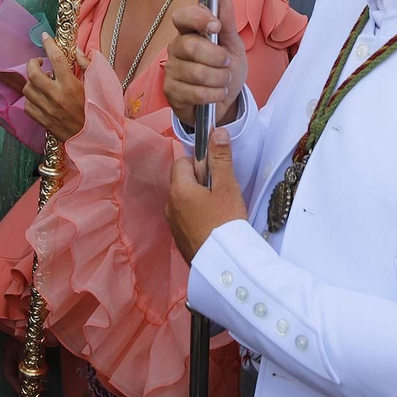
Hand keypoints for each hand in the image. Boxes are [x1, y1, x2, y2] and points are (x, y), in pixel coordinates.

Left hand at [22, 35, 88, 141]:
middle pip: (33, 73)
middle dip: (33, 63)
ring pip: (28, 89)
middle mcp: (57, 96)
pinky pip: (27, 105)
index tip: (45, 36)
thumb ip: (88, 65)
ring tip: (41, 81)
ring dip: (32, 81)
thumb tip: (77, 51)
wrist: (96, 138)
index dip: (49, 44)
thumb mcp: (98, 85)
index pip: (57, 58)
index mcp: (72, 85)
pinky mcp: (43, 122)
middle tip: (40, 62)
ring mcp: (48, 110)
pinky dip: (31, 98)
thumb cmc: (99, 110)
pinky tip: (40, 97)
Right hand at [164, 0, 246, 130]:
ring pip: (197, 73)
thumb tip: (224, 1)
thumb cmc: (226, 69)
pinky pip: (196, 93)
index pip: (182, 16)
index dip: (198, 18)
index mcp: (189, 32)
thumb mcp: (234, 46)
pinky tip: (217, 93)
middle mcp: (176, 48)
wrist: (224, 101)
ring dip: (220, 79)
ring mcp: (171, 69)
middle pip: (190, 46)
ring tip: (224, 81)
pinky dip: (214, 94)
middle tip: (226, 63)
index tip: (216, 26)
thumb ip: (229, 26)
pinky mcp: (171, 91)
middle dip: (217, 57)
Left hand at [167, 128, 248, 261]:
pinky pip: (186, 219)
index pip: (181, 162)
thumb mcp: (227, 186)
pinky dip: (197, 217)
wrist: (225, 264)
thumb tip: (217, 132)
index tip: (216, 175)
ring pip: (184, 201)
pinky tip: (214, 226)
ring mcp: (173, 224)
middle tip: (221, 193)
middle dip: (200, 182)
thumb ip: (220, 158)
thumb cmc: (226, 222)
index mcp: (178, 190)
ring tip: (220, 211)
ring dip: (199, 200)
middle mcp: (170, 206)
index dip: (200, 164)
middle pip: (182, 181)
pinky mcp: (179, 240)